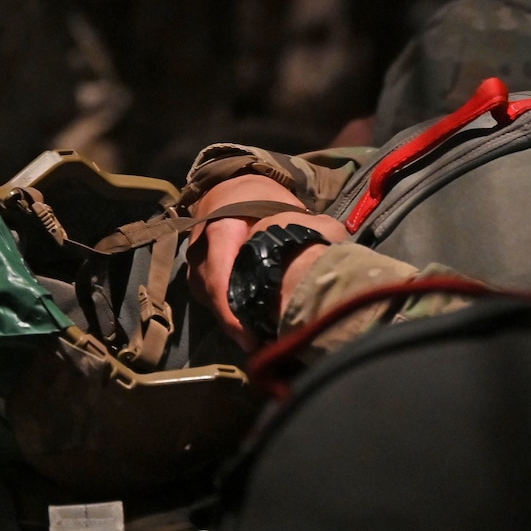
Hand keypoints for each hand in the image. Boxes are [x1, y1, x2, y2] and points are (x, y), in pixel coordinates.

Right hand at [186, 175, 347, 348]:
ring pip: (209, 302)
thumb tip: (335, 245)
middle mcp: (200, 250)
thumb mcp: (281, 206)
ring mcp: (195, 263)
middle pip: (213, 297)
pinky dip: (228, 311)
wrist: (230, 185)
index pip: (219, 279)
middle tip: (264, 345)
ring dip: (232, 321)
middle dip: (236, 324)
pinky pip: (209, 298)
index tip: (251, 339)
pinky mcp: (197, 274)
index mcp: (221, 230)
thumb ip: (304, 227)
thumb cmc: (259, 195)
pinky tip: (249, 323)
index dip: (232, 315)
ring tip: (259, 340)